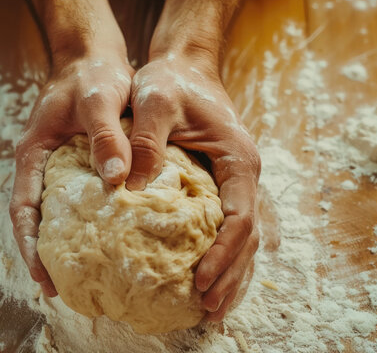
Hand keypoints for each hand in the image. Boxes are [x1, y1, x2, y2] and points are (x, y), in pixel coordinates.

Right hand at [9, 53, 133, 296]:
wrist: (94, 56)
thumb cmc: (93, 74)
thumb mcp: (99, 100)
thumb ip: (105, 137)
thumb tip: (117, 180)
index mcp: (34, 153)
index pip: (23, 209)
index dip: (29, 245)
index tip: (42, 275)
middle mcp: (42, 165)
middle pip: (35, 219)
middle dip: (43, 255)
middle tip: (60, 290)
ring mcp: (59, 167)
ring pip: (54, 214)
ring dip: (62, 244)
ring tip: (79, 276)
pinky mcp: (79, 166)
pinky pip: (77, 201)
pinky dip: (84, 224)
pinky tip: (103, 241)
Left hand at [128, 52, 259, 321]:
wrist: (185, 67)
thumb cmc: (171, 81)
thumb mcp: (154, 100)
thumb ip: (145, 139)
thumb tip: (129, 186)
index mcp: (237, 158)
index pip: (239, 217)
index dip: (222, 254)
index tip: (199, 281)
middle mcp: (244, 173)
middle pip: (247, 236)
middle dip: (231, 274)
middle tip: (209, 310)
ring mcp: (236, 180)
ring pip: (244, 236)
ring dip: (232, 272)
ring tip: (214, 307)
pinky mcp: (222, 184)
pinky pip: (230, 226)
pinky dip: (225, 255)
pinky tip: (209, 276)